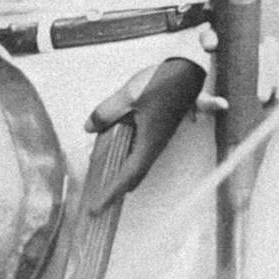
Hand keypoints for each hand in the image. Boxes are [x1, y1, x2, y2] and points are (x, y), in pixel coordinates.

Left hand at [83, 58, 206, 211]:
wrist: (189, 70)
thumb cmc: (163, 82)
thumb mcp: (129, 96)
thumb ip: (106, 113)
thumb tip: (89, 127)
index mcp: (150, 143)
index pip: (127, 176)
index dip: (111, 193)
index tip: (97, 209)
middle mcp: (155, 145)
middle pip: (134, 174)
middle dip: (116, 189)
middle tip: (99, 201)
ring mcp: (158, 137)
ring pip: (137, 161)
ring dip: (121, 172)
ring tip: (103, 181)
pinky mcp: (158, 127)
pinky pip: (139, 148)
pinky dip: (125, 155)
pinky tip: (113, 149)